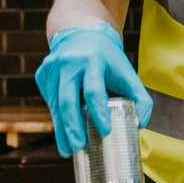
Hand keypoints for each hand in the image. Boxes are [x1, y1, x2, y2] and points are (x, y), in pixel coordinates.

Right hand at [33, 24, 151, 157]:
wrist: (81, 32)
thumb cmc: (109, 59)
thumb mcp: (128, 73)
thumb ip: (141, 98)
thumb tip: (140, 125)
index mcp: (93, 61)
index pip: (94, 90)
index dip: (99, 112)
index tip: (105, 132)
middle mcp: (69, 63)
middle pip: (68, 100)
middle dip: (73, 127)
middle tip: (79, 148)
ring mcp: (52, 68)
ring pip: (56, 104)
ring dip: (62, 129)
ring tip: (69, 150)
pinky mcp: (43, 75)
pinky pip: (51, 101)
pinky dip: (58, 118)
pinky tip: (65, 131)